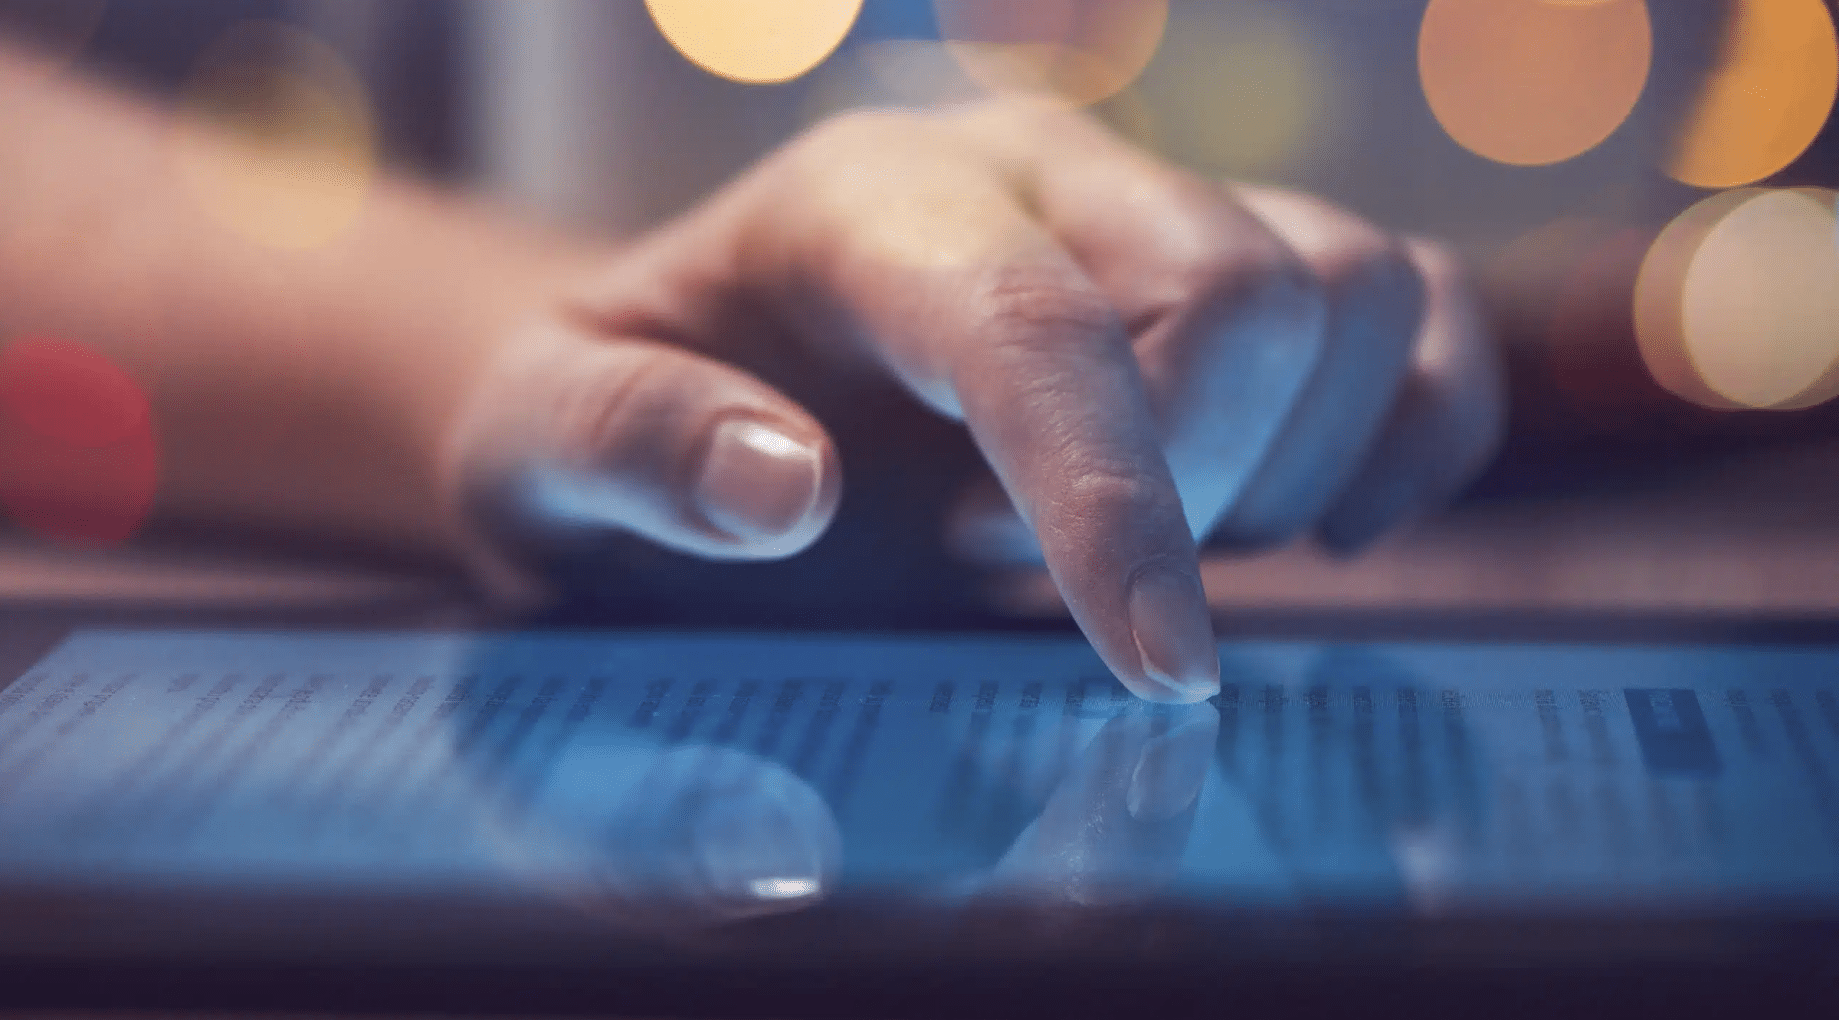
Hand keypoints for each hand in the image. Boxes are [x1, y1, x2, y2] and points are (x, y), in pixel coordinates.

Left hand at [446, 99, 1504, 702]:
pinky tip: (1308, 523)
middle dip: (1189, 491)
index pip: (1039, 324)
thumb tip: (782, 489)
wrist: (682, 379)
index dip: (1116, 504)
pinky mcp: (1229, 266)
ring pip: (1356, 290)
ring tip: (1128, 542)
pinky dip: (1416, 427)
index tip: (1148, 672)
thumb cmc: (616, 422)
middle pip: (1244, 290)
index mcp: (868, 198)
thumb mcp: (542, 446)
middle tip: (1026, 577)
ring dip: (1283, 468)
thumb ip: (629, 447)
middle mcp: (1033, 169)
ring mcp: (1144, 207)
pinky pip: (1415, 310)